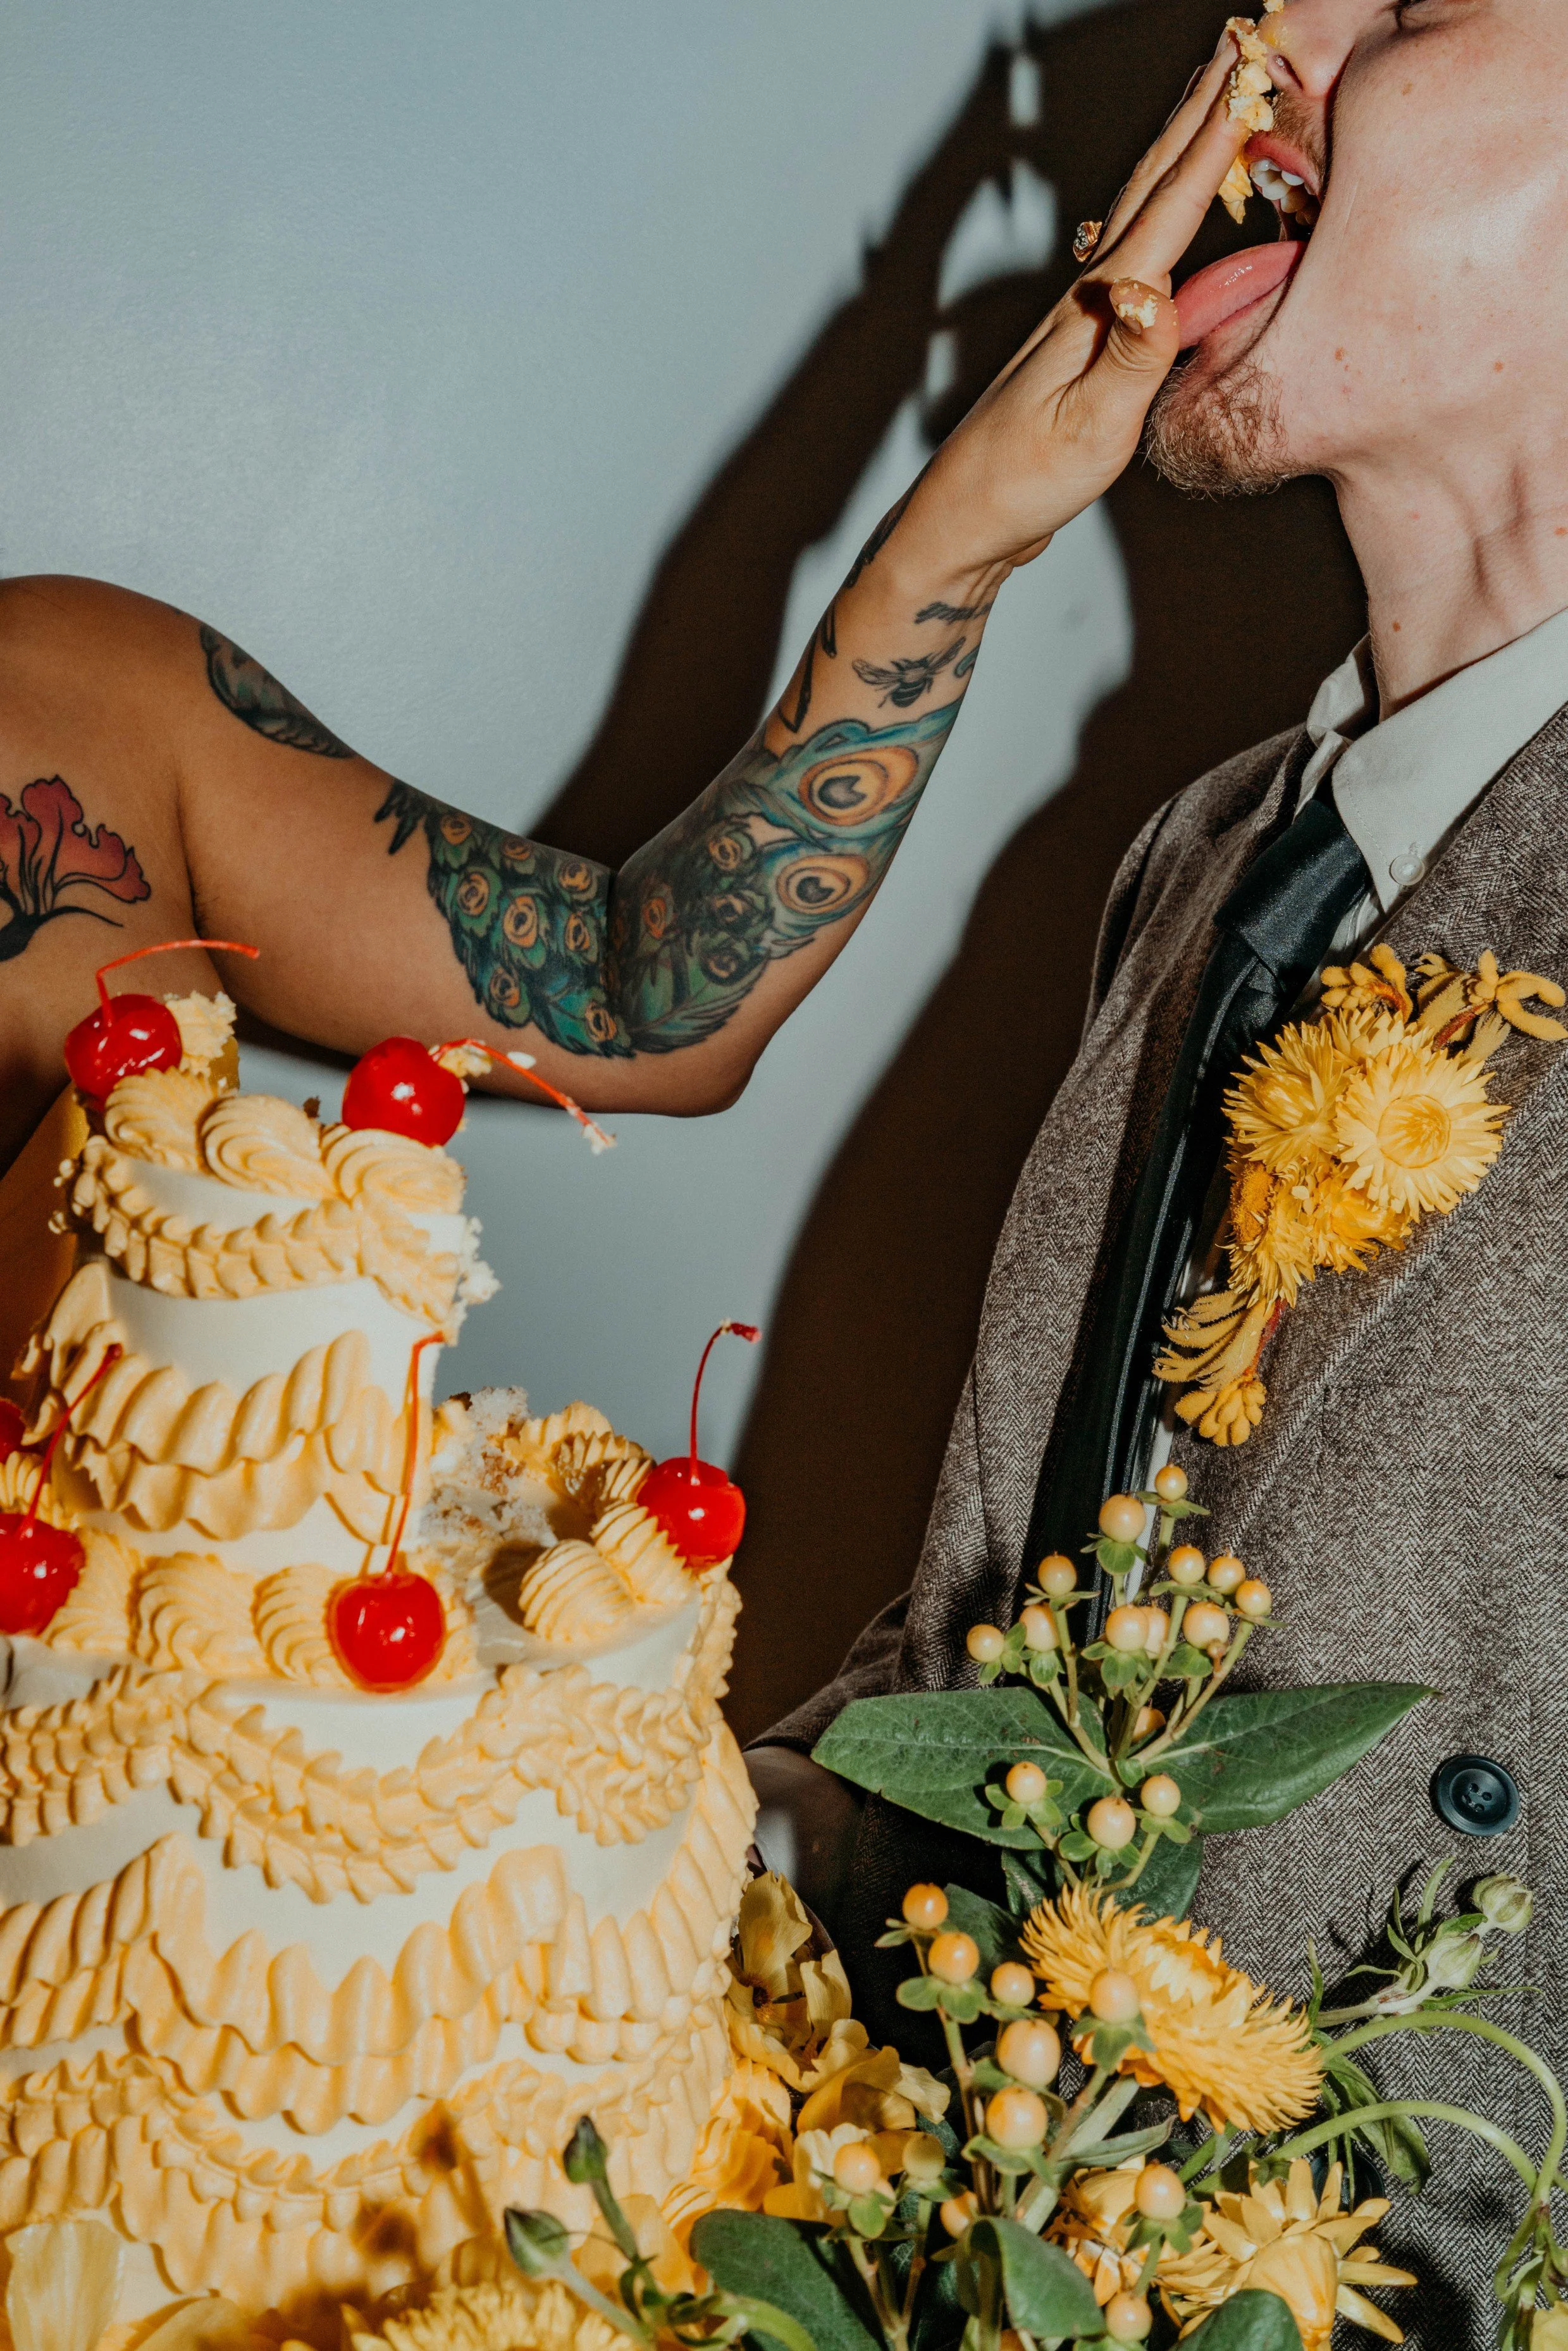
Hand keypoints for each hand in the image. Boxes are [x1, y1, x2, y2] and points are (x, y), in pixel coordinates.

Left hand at [895, 34, 1247, 590]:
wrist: (968, 521)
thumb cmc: (1023, 482)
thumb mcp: (1090, 429)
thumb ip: (1131, 359)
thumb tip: (1154, 290)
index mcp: (1102, 305)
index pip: (1169, 204)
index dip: (1212, 135)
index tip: (1248, 68)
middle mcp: (1091, 296)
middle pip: (1149, 185)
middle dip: (1195, 112)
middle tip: (1235, 44)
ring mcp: (1087, 316)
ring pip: (1140, 211)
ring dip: (1178, 151)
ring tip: (1209, 104)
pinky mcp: (1088, 342)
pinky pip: (1140, 252)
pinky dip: (1165, 211)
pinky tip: (1172, 214)